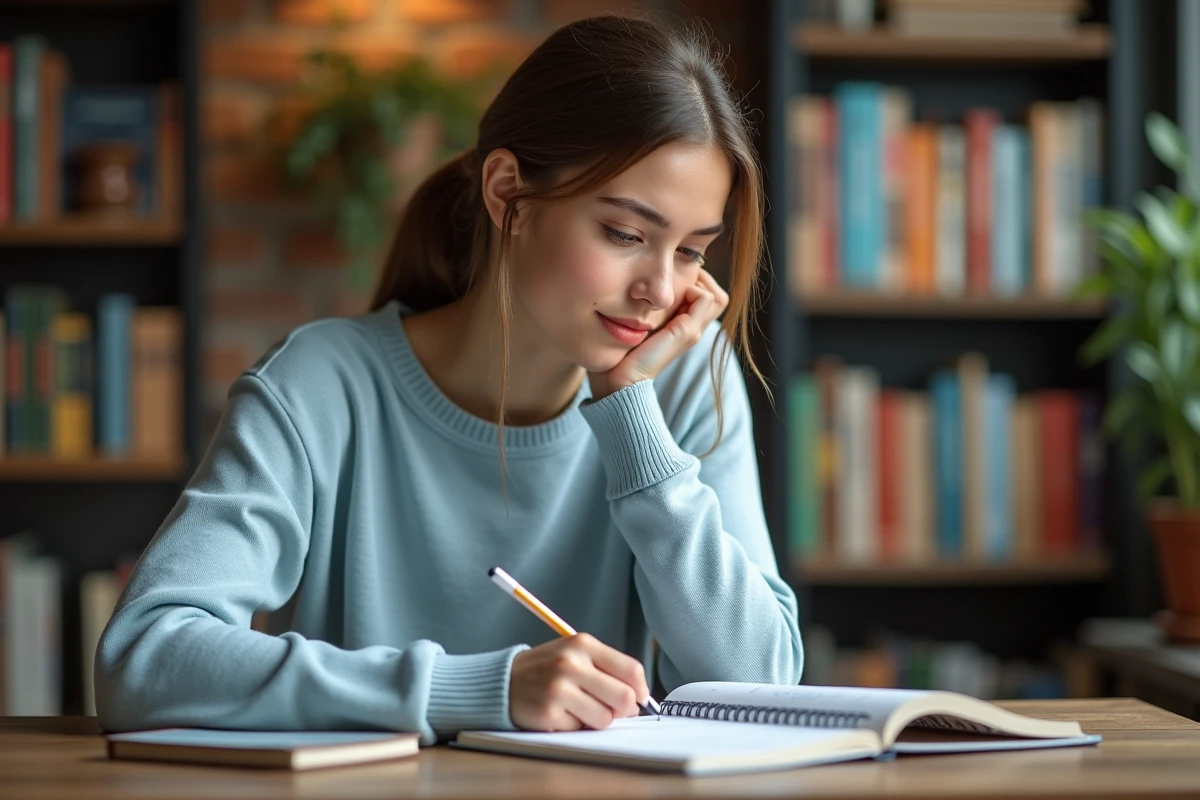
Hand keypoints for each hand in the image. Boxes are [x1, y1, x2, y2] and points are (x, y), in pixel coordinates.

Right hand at [509, 633, 650, 730]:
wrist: (503, 681)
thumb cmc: (546, 669)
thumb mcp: (575, 655)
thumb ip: (607, 669)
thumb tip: (639, 697)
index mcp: (582, 644)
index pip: (631, 669)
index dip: (641, 689)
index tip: (639, 698)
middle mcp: (570, 663)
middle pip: (624, 697)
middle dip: (623, 709)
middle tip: (611, 709)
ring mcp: (558, 689)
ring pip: (605, 718)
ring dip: (597, 719)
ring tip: (579, 708)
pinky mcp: (548, 713)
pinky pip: (580, 729)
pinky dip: (574, 725)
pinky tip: (560, 713)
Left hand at [589, 269, 729, 399]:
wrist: (620, 380)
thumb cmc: (622, 350)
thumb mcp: (639, 321)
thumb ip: (648, 306)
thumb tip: (646, 280)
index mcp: (684, 326)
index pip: (707, 292)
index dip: (692, 278)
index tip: (667, 275)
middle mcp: (694, 328)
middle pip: (715, 293)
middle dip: (697, 277)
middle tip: (670, 276)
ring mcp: (694, 331)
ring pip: (715, 294)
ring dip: (695, 281)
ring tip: (669, 283)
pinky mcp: (687, 333)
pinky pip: (706, 298)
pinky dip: (693, 287)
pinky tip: (667, 293)